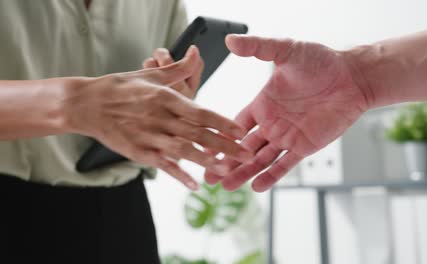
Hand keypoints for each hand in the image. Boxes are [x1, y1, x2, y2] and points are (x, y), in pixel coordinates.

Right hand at [64, 47, 251, 189]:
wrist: (86, 104)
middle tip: (246, 154)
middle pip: (197, 133)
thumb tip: (196, 52)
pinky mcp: (137, 151)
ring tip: (225, 169)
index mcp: (164, 98)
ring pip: (181, 149)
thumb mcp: (149, 76)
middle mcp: (159, 117)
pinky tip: (193, 185)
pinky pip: (161, 164)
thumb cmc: (120, 87)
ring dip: (205, 160)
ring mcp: (148, 136)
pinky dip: (178, 174)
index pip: (200, 112)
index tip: (241, 131)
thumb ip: (177, 69)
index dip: (222, 123)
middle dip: (224, 145)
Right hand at [205, 35, 369, 191]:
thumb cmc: (321, 61)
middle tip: (208, 176)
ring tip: (225, 186)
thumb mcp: (286, 50)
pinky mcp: (304, 146)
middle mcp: (271, 123)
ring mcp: (287, 136)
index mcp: (262, 104)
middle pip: (242, 147)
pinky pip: (284, 164)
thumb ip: (258, 48)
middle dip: (225, 162)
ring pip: (259, 160)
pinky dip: (271, 176)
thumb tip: (230, 40)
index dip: (219, 137)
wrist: (352, 77)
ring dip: (243, 172)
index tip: (203, 148)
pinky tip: (256, 186)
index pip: (234, 125)